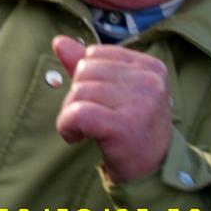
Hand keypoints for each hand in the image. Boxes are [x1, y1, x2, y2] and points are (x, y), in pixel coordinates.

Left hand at [53, 36, 171, 182]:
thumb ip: (85, 64)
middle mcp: (149, 80)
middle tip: (90, 118)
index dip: (85, 77)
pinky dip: (67, 125)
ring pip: (78, 91)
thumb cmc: (131, 126)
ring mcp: (140, 102)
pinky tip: (76, 137)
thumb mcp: (113, 90)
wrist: (151, 169)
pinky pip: (77, 113)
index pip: (94, 53)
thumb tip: (58, 42)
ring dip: (71, 113)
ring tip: (86, 129)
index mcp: (149, 65)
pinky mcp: (124, 125)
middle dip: (77, 95)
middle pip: (85, 71)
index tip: (98, 100)